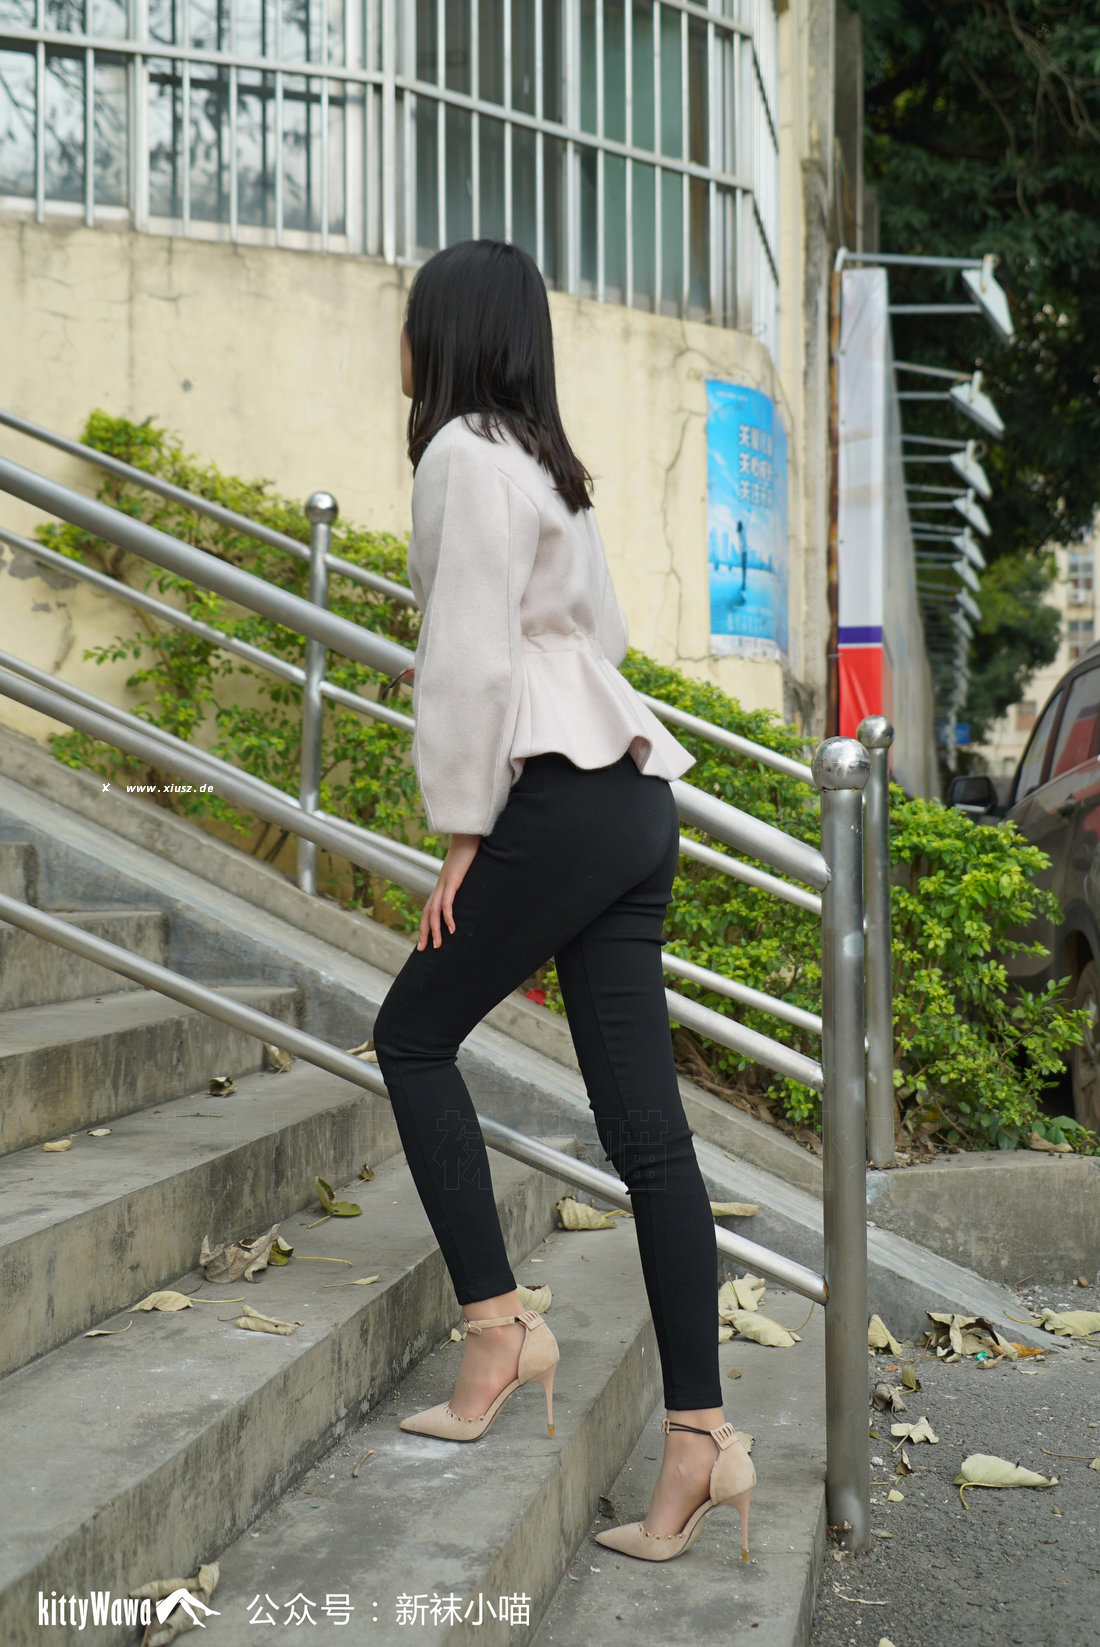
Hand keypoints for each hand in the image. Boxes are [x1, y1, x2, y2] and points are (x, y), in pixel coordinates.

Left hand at [418, 833, 481, 949]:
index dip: (426, 923)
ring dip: (434, 930)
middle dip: (424, 932)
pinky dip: (447, 917)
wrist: (469, 832)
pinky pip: (447, 902)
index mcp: (442, 884)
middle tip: (423, 949)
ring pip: (433, 912)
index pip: (429, 907)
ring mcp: (445, 883)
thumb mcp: (468, 868)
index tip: (426, 938)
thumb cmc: (471, 848)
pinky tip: (451, 928)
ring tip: (438, 945)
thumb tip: (476, 886)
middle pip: (426, 913)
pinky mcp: (453, 880)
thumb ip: (469, 879)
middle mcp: (440, 885)